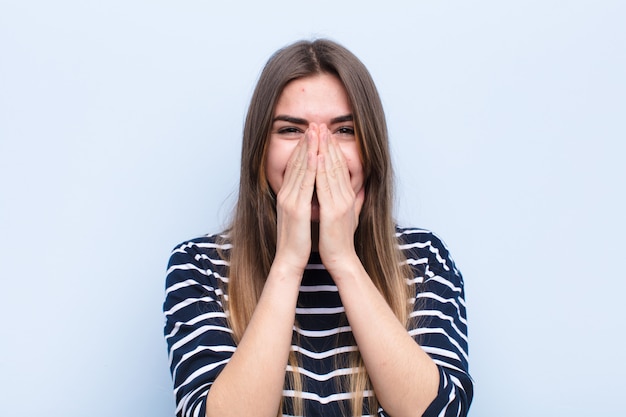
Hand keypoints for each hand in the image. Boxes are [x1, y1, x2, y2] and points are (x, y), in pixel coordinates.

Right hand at [274, 128, 318, 272]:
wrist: (290, 260)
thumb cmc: (299, 242)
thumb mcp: (303, 217)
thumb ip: (308, 202)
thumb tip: (315, 193)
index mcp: (289, 196)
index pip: (297, 167)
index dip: (304, 149)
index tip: (313, 134)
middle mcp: (287, 194)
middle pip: (297, 162)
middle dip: (306, 142)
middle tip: (314, 124)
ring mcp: (290, 199)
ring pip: (300, 168)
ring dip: (308, 148)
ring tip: (315, 130)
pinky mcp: (296, 207)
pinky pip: (305, 182)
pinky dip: (309, 166)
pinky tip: (314, 153)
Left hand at [315, 124, 364, 271]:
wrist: (341, 259)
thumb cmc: (340, 240)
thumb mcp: (351, 215)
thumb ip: (357, 199)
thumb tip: (362, 186)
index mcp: (348, 196)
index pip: (341, 167)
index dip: (333, 149)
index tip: (325, 134)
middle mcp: (346, 196)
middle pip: (336, 164)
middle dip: (327, 143)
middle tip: (320, 125)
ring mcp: (340, 203)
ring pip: (331, 170)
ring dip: (323, 150)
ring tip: (317, 133)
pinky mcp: (333, 211)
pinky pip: (325, 185)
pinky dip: (320, 169)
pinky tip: (316, 156)